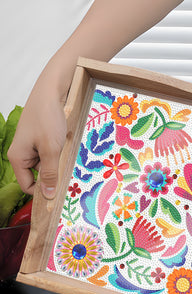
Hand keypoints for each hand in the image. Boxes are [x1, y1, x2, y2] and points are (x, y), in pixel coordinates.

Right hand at [8, 81, 66, 198]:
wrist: (51, 92)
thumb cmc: (47, 118)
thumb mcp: (51, 149)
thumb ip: (49, 173)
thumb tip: (47, 195)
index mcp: (18, 158)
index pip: (27, 186)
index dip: (42, 191)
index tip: (59, 192)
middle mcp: (22, 154)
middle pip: (38, 176)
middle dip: (53, 173)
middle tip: (65, 163)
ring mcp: (32, 147)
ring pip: (47, 165)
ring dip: (58, 161)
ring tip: (64, 148)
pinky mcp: (41, 141)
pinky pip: (51, 155)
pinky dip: (60, 152)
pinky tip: (64, 143)